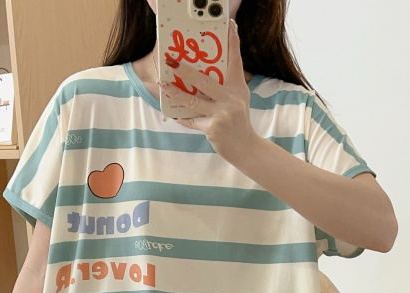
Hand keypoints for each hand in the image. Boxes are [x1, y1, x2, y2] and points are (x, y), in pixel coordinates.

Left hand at [162, 18, 259, 164]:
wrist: (246, 148)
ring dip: (175, 92)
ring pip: (193, 100)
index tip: (230, 27)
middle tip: (171, 61)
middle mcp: (231, 99)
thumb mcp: (238, 99)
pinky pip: (192, 120)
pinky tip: (173, 112)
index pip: (236, 62)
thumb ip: (225, 87)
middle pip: (204, 80)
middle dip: (185, 70)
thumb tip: (201, 75)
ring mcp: (222, 114)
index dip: (233, 44)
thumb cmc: (239, 121)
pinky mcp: (213, 128)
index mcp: (238, 88)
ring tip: (163, 85)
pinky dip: (182, 117)